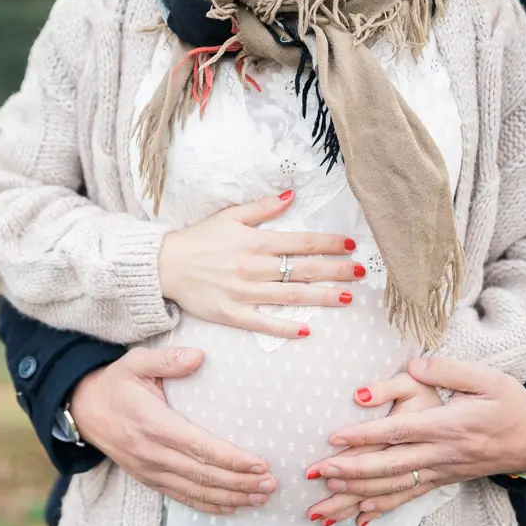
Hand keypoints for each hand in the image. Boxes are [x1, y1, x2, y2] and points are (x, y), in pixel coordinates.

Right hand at [69, 346, 277, 514]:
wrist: (82, 408)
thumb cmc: (115, 382)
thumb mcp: (135, 362)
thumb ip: (168, 359)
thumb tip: (199, 356)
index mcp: (153, 424)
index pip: (199, 447)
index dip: (231, 459)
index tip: (259, 463)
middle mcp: (152, 453)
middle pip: (203, 475)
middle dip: (240, 482)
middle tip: (271, 484)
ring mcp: (149, 470)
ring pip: (196, 490)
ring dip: (231, 497)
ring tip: (261, 497)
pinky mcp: (148, 479)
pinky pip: (181, 497)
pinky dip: (208, 505)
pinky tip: (232, 507)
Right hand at [158, 189, 359, 338]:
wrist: (165, 265)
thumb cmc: (198, 239)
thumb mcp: (229, 216)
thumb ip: (263, 207)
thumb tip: (291, 195)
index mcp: (256, 242)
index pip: (302, 242)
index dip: (329, 243)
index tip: (350, 245)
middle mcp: (254, 267)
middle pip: (304, 269)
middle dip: (336, 271)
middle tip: (360, 272)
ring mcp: (245, 292)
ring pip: (291, 296)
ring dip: (321, 297)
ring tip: (346, 298)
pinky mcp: (233, 313)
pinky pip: (264, 323)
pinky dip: (286, 327)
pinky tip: (307, 329)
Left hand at [309, 358, 525, 525]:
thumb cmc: (508, 403)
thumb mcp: (486, 378)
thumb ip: (448, 370)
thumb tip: (413, 365)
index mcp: (450, 425)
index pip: (401, 432)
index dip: (367, 435)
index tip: (336, 437)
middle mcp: (443, 453)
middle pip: (391, 464)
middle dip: (351, 470)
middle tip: (317, 471)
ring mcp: (442, 470)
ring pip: (395, 486)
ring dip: (359, 492)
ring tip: (327, 493)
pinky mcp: (443, 480)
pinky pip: (409, 497)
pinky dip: (383, 506)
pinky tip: (360, 513)